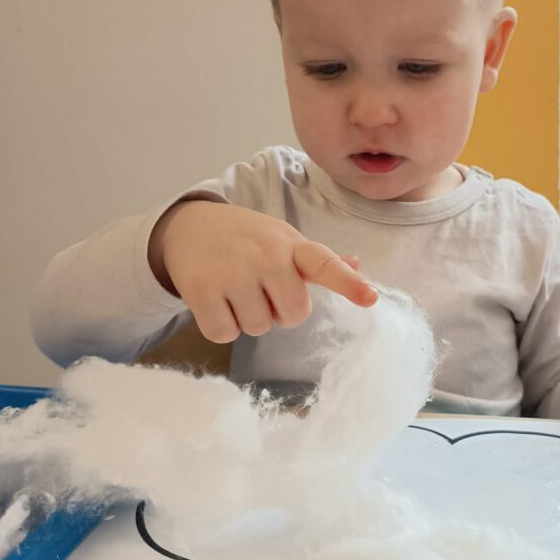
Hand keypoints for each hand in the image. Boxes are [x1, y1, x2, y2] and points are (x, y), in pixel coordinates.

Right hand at [150, 200, 377, 341]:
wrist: (189, 226)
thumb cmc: (247, 239)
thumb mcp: (283, 240)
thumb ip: (318, 260)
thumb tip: (357, 264)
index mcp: (291, 245)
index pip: (324, 264)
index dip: (348, 283)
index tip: (370, 297)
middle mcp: (265, 256)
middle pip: (293, 315)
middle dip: (280, 312)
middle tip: (262, 289)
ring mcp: (232, 272)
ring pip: (258, 328)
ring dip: (249, 318)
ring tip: (236, 290)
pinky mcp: (201, 289)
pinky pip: (225, 333)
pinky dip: (222, 326)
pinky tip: (217, 300)